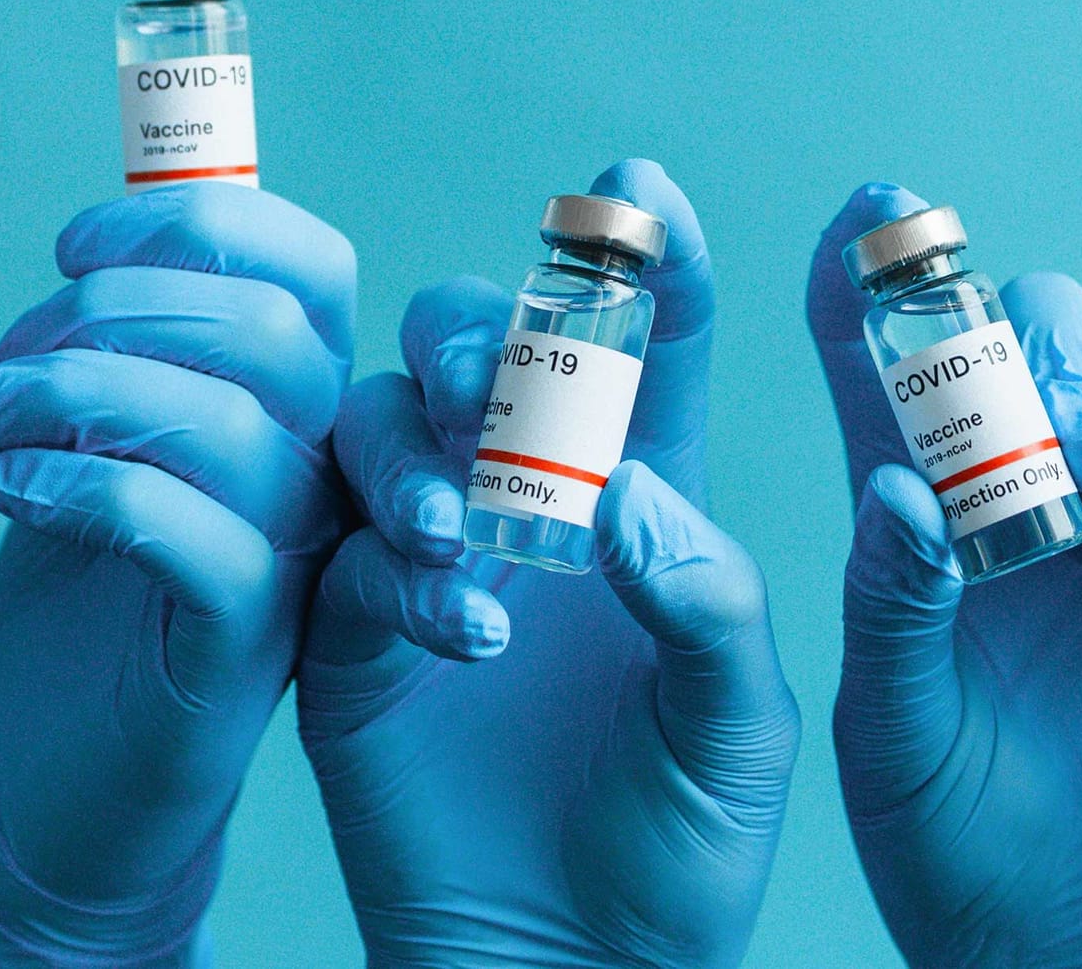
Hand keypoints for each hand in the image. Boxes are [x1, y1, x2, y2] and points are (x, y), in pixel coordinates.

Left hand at [0, 184, 353, 963]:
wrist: (71, 779)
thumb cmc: (84, 602)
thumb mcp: (96, 447)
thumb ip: (122, 357)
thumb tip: (93, 255)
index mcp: (297, 404)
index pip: (312, 270)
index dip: (201, 226)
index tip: (70, 249)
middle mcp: (324, 469)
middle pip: (268, 332)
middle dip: (106, 311)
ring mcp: (300, 555)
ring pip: (229, 425)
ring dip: (66, 394)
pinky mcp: (252, 639)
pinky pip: (199, 537)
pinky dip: (90, 489)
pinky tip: (8, 491)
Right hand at [297, 159, 799, 965]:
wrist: (573, 968)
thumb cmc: (685, 848)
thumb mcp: (741, 725)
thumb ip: (707, 599)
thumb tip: (629, 489)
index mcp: (657, 506)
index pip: (656, 353)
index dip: (651, 263)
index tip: (640, 190)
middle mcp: (538, 509)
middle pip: (498, 354)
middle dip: (497, 326)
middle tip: (501, 367)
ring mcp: (436, 562)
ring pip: (389, 423)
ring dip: (421, 438)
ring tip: (471, 518)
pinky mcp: (352, 635)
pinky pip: (340, 552)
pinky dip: (386, 563)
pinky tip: (457, 620)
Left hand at [813, 184, 1081, 965]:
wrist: (1077, 963)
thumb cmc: (952, 862)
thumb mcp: (893, 742)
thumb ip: (889, 610)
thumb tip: (897, 483)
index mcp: (915, 534)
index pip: (883, 377)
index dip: (875, 283)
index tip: (877, 204)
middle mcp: (1023, 517)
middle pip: (1037, 357)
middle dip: (1048, 347)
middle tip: (1052, 421)